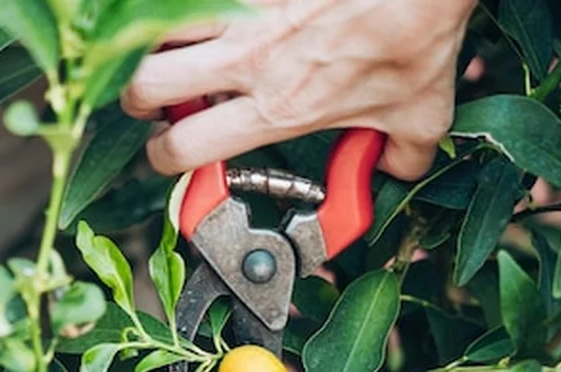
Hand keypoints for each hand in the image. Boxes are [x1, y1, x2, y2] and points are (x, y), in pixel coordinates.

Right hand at [121, 0, 477, 180]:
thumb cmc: (418, 34)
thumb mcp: (421, 114)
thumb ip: (401, 155)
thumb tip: (395, 167)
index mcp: (277, 107)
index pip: (186, 148)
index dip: (165, 159)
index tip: (172, 154)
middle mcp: (248, 59)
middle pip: (145, 86)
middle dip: (138, 100)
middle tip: (155, 101)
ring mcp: (242, 10)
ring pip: (156, 30)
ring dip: (154, 45)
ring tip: (169, 51)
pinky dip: (188, 10)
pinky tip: (204, 17)